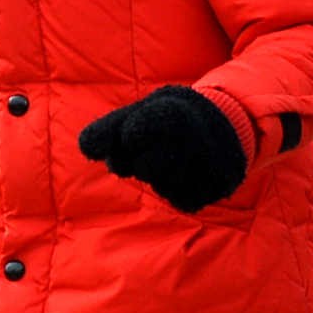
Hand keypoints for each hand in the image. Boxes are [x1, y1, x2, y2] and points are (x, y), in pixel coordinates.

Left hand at [77, 85, 246, 213]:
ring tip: (177, 157)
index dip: (128, 139)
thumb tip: (86, 147)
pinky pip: (182, 200)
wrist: (227, 121)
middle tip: (161, 145)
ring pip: (162, 187)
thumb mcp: (140, 112)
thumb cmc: (170, 117)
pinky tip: (189, 172)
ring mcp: (206, 164)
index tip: (141, 131)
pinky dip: (180, 190)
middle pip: (142, 169)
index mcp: (169, 113)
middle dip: (143, 161)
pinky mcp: (217, 186)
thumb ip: (109, 129)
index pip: (128, 138)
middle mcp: (191, 139)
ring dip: (162, 177)